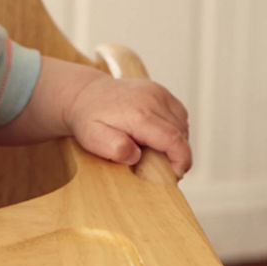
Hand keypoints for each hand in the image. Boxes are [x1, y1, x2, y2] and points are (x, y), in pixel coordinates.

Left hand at [64, 74, 191, 177]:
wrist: (84, 94)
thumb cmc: (88, 118)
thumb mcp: (92, 138)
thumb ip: (114, 148)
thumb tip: (136, 155)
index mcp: (139, 114)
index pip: (174, 140)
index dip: (181, 161)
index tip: (174, 175)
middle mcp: (152, 99)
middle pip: (181, 134)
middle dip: (177, 154)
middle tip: (160, 167)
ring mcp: (157, 92)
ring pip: (182, 123)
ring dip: (177, 140)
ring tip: (157, 150)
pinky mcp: (159, 90)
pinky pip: (178, 113)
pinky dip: (175, 127)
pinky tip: (158, 135)